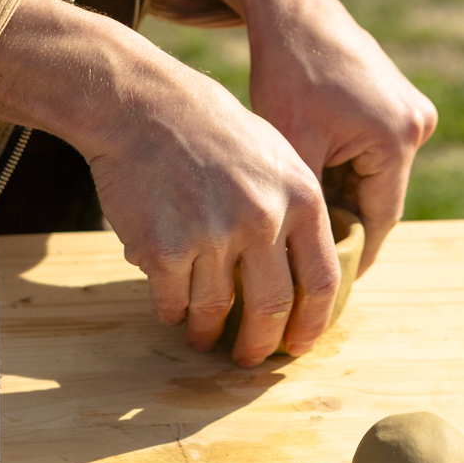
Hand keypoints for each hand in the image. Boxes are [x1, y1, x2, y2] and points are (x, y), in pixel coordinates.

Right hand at [0, 0, 339, 365]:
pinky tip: (169, 304)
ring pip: (215, 311)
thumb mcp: (273, 153)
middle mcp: (263, 218)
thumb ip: (294, 207)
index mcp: (299, 195)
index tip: (299, 344)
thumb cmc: (208, 126)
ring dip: (208, 332)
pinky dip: (170, 311)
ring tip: (201, 334)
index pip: (322, 280)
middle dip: (261, 345)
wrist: (141, 104)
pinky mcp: (165, 249)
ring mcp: (213, 235)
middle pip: (273, 307)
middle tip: (250, 358)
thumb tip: (305, 271)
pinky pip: (171, 303)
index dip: (313, 322)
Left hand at [180, 0, 436, 268]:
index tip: (317, 288)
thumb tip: (296, 266)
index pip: (377, 223)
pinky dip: (340, 164)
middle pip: (376, 199)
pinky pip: (368, 149)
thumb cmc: (288, 72)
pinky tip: (305, 172)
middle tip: (299, 258)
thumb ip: (307, 206)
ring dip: (337, 193)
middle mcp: (416, 123)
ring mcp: (409, 108)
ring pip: (370, 176)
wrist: (292, 8)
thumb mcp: (292, 146)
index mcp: (399, 138)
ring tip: (297, 215)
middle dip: (339, 225)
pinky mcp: (393, 97)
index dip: (347, 258)